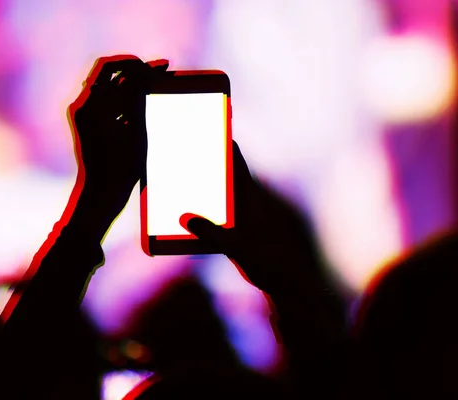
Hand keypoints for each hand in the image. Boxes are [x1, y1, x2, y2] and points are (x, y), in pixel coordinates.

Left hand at [68, 55, 168, 217]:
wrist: (101, 195)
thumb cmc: (118, 168)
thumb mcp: (135, 131)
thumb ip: (137, 100)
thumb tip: (146, 75)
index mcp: (89, 105)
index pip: (109, 67)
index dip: (134, 62)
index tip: (156, 67)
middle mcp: (82, 107)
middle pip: (109, 75)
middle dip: (134, 73)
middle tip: (159, 74)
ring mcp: (83, 117)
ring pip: (109, 89)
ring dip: (131, 86)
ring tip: (155, 89)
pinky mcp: (88, 127)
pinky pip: (106, 104)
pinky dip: (124, 101)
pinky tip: (143, 107)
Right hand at [180, 141, 320, 294]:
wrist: (283, 281)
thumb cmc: (267, 259)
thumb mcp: (237, 246)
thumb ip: (212, 233)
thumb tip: (187, 219)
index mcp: (249, 196)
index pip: (235, 160)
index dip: (223, 142)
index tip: (207, 126)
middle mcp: (243, 201)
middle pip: (221, 173)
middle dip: (203, 162)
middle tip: (180, 152)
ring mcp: (238, 215)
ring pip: (216, 192)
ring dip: (199, 186)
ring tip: (174, 181)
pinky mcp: (233, 229)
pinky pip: (212, 212)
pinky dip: (198, 208)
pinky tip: (181, 215)